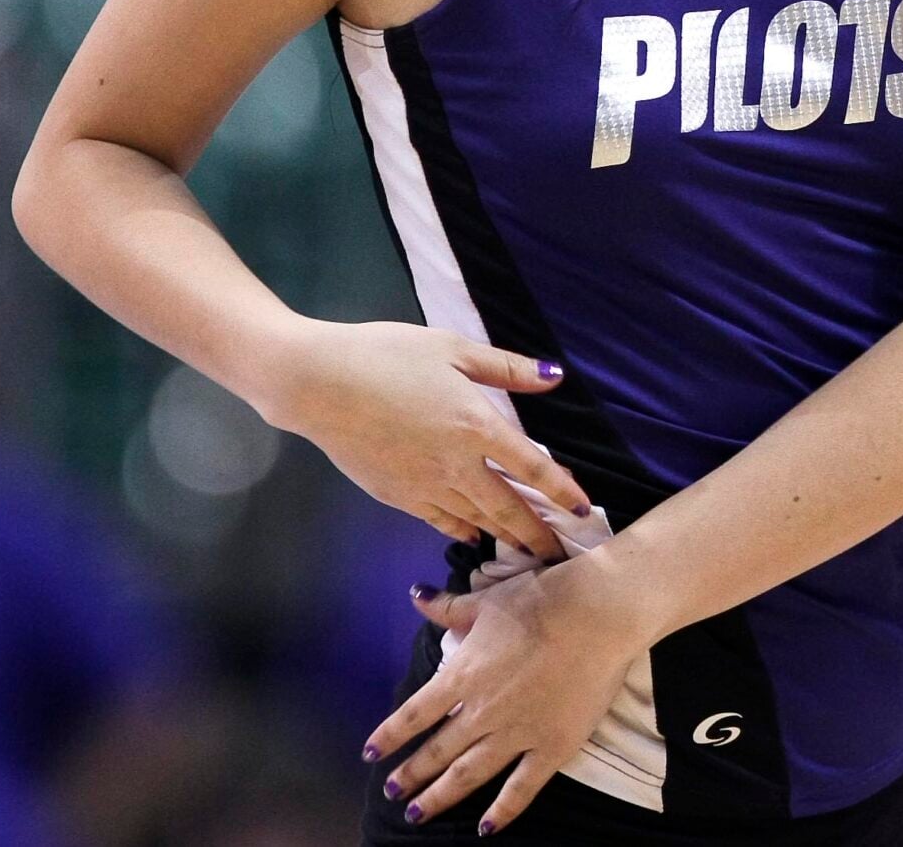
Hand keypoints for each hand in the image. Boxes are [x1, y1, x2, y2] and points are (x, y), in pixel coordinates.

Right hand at [266, 318, 590, 559]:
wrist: (318, 384)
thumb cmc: (387, 355)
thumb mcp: (452, 348)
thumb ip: (505, 367)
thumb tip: (554, 375)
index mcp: (477, 426)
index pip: (533, 467)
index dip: (562, 491)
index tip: (584, 512)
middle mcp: (457, 465)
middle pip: (508, 508)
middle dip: (537, 534)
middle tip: (560, 554)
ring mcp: (425, 485)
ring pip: (475, 519)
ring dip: (504, 536)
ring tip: (526, 551)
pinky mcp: (397, 495)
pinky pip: (440, 519)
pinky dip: (462, 529)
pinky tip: (472, 534)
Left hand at [365, 560, 654, 832]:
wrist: (596, 615)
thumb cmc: (540, 601)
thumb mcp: (486, 601)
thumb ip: (447, 608)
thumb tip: (414, 596)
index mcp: (463, 676)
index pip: (414, 714)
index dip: (389, 736)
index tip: (371, 753)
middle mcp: (482, 712)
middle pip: (437, 751)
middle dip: (410, 775)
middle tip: (392, 794)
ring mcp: (517, 734)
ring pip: (469, 774)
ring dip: (440, 796)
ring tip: (417, 814)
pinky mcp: (551, 748)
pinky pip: (522, 787)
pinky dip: (502, 811)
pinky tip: (485, 829)